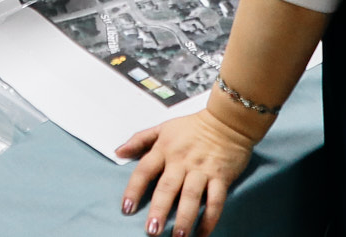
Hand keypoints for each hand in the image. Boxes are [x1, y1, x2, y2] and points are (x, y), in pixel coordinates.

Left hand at [117, 108, 256, 236]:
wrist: (227, 120)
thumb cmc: (193, 126)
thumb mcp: (163, 128)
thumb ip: (140, 139)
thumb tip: (118, 151)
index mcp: (164, 149)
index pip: (144, 170)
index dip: (134, 190)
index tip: (127, 209)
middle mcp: (181, 161)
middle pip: (167, 187)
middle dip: (159, 209)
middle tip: (152, 230)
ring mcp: (202, 170)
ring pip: (191, 196)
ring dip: (184, 217)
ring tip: (178, 236)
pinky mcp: (221, 177)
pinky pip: (216, 200)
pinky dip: (210, 218)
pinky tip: (202, 233)